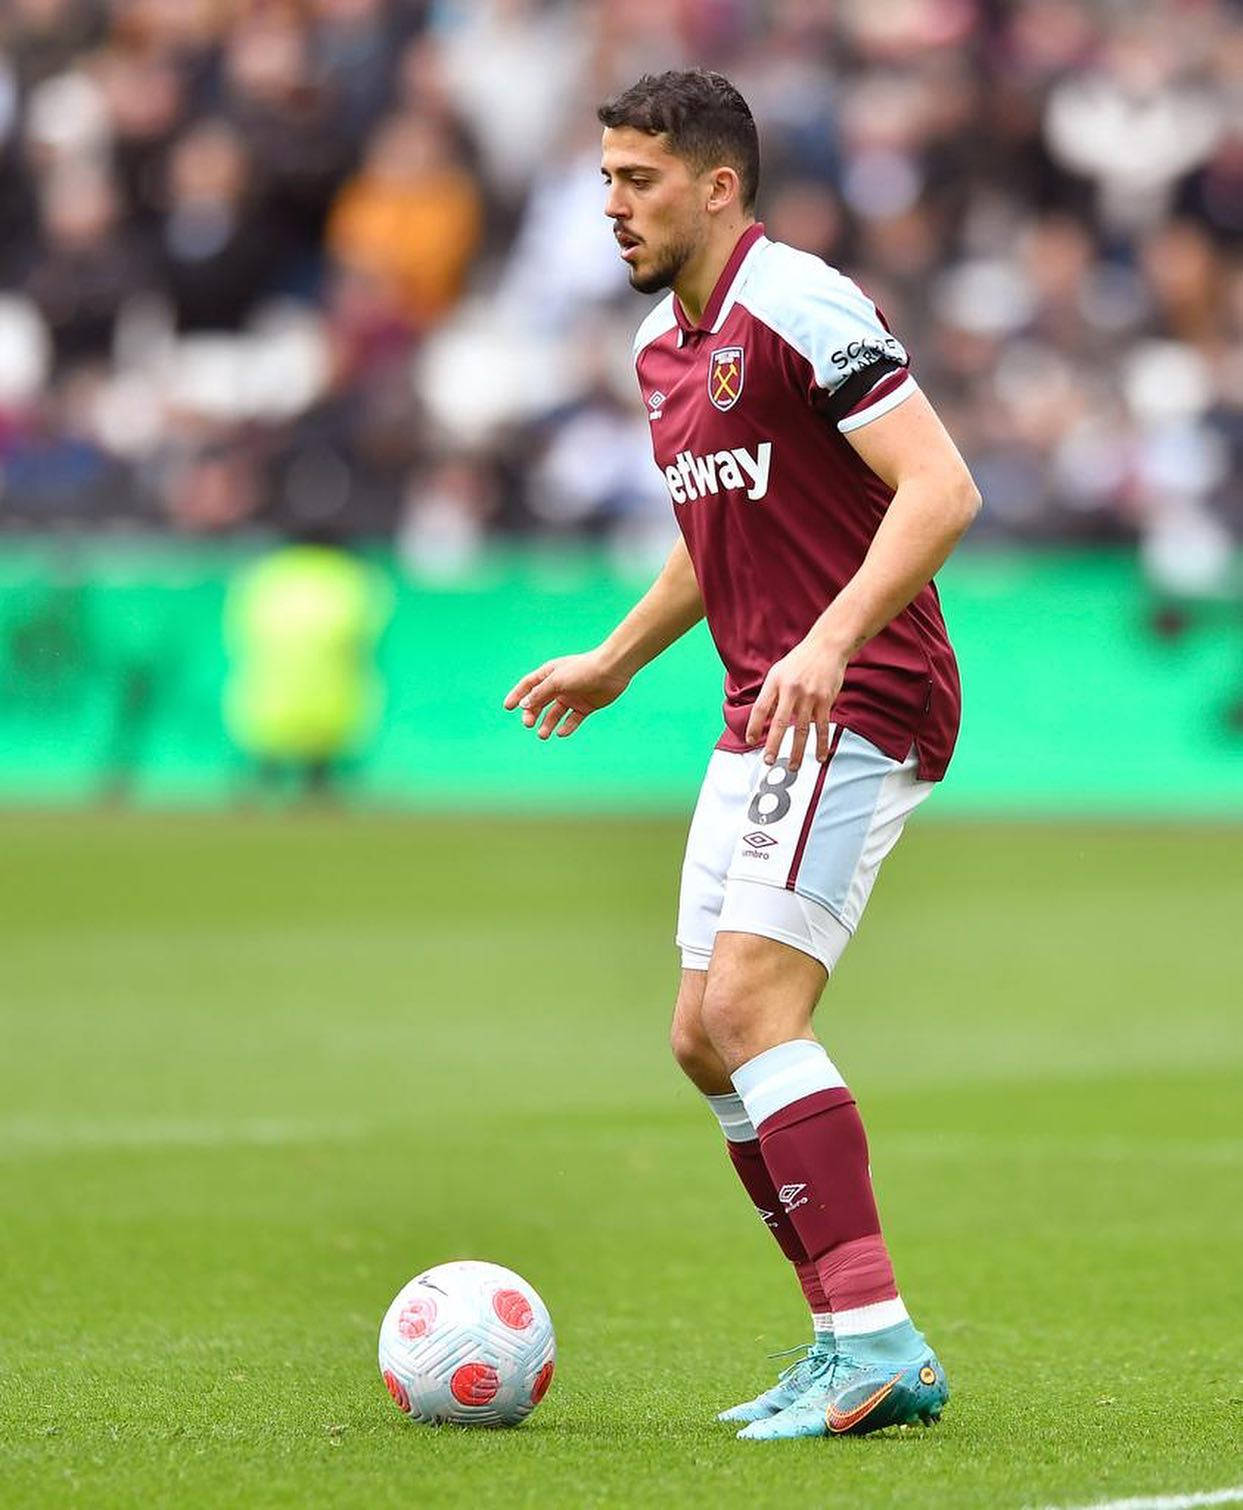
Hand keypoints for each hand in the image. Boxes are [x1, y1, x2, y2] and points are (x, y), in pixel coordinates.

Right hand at [503, 651, 630, 739]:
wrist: (612, 670)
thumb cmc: (583, 670)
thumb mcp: (557, 681)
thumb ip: (539, 693)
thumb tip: (524, 705)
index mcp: (550, 674)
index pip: (529, 685)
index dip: (517, 695)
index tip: (507, 707)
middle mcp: (560, 686)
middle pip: (540, 702)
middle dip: (532, 714)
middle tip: (528, 724)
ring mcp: (572, 697)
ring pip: (555, 714)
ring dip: (547, 724)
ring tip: (543, 735)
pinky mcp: (585, 707)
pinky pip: (573, 720)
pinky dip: (566, 727)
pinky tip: (561, 733)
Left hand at [744, 636, 847, 770]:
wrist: (827, 647)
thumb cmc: (800, 661)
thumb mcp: (778, 672)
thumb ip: (771, 696)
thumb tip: (764, 721)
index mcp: (775, 682)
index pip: (760, 708)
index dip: (753, 726)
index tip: (749, 740)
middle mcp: (791, 690)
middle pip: (780, 722)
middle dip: (773, 744)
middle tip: (768, 761)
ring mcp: (809, 696)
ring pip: (802, 729)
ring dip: (797, 751)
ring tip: (792, 767)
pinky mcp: (825, 701)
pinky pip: (822, 727)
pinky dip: (821, 744)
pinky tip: (819, 757)